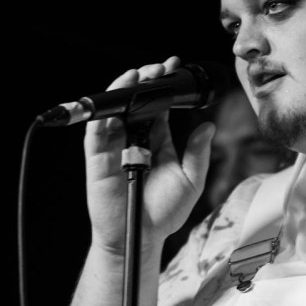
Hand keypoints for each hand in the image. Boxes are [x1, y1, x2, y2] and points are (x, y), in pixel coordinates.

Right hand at [82, 56, 215, 253]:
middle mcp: (134, 140)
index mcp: (155, 142)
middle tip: (159, 68)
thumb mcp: (190, 180)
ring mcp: (115, 148)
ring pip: (115, 111)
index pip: (157, 108)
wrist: (141, 237)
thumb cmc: (163, 213)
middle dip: (146, 82)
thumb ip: (197, 153)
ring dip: (124, 89)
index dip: (163, 88)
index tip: (174, 69)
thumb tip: (208, 126)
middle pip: (136, 104)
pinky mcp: (97, 158)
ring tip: (138, 74)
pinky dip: (104, 113)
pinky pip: (96, 132)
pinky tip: (117, 98)